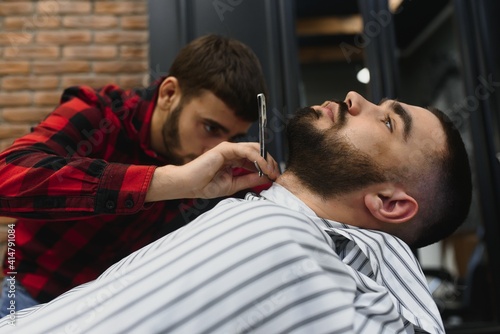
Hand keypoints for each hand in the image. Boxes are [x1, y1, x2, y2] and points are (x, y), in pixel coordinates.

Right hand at [145, 142, 279, 200]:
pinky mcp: (225, 148)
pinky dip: (258, 159)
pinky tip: (264, 168)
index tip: (275, 177)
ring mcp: (229, 149)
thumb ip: (249, 180)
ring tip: (272, 172)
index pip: (256, 160)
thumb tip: (266, 178)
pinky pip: (247, 151)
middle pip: (258, 152)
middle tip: (277, 174)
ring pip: (255, 150)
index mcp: (234, 161)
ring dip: (267, 161)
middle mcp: (232, 153)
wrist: (189, 185)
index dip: (267, 167)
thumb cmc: (205, 185)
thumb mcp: (234, 185)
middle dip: (270, 163)